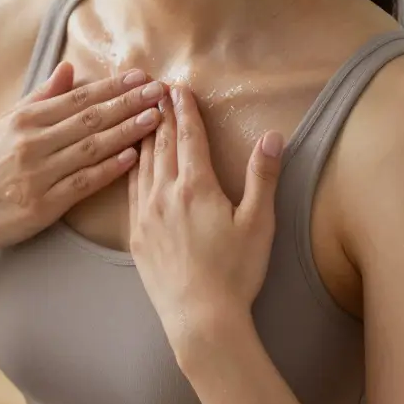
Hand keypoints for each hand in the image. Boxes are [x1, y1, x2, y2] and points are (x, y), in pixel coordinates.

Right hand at [0, 62, 165, 252]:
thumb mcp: (5, 126)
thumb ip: (40, 98)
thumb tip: (69, 68)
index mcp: (23, 120)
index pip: (77, 98)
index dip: (112, 86)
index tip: (141, 76)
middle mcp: (30, 143)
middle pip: (89, 119)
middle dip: (128, 103)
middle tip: (160, 91)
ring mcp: (36, 175)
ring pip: (90, 148)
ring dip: (126, 131)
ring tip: (155, 119)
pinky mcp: (41, 205)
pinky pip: (82, 183)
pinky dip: (108, 169)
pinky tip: (132, 157)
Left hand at [127, 84, 284, 354]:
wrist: (200, 317)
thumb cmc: (236, 272)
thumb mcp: (259, 223)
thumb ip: (263, 176)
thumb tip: (273, 137)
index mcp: (196, 187)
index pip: (188, 136)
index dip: (184, 109)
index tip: (178, 87)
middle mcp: (165, 194)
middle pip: (160, 143)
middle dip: (159, 113)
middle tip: (153, 88)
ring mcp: (146, 214)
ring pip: (140, 163)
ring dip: (141, 135)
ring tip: (139, 114)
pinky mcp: (136, 234)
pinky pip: (129, 190)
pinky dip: (130, 167)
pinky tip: (130, 161)